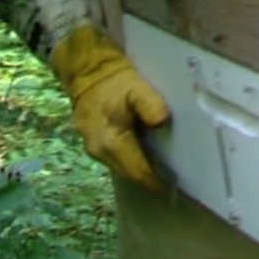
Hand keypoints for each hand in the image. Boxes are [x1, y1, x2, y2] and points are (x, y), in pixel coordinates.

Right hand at [49, 24, 171, 190]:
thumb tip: (162, 122)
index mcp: (111, 142)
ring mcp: (93, 149)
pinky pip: (114, 158)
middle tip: (171, 181)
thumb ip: (150, 105)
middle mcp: (99, 151)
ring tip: (160, 170)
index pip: (137, 171)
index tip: (173, 189)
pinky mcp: (92, 143)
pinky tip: (143, 155)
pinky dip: (129, 160)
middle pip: (128, 173)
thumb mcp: (136, 87)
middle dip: (148, 179)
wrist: (85, 69)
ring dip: (138, 170)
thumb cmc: (113, 80)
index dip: (154, 182)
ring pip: (120, 167)